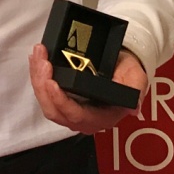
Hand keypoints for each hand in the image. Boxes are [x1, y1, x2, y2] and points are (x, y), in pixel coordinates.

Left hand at [28, 44, 146, 134]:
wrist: (124, 67)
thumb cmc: (129, 74)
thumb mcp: (137, 80)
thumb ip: (135, 92)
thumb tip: (133, 108)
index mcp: (101, 117)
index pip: (75, 115)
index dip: (61, 101)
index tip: (52, 83)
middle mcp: (82, 119)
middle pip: (54, 110)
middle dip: (43, 85)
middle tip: (41, 61)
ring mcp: (70, 110)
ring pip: (46, 101)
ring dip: (38, 78)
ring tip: (38, 55)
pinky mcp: (62, 99)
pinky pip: (45, 93)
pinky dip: (38, 76)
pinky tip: (36, 60)